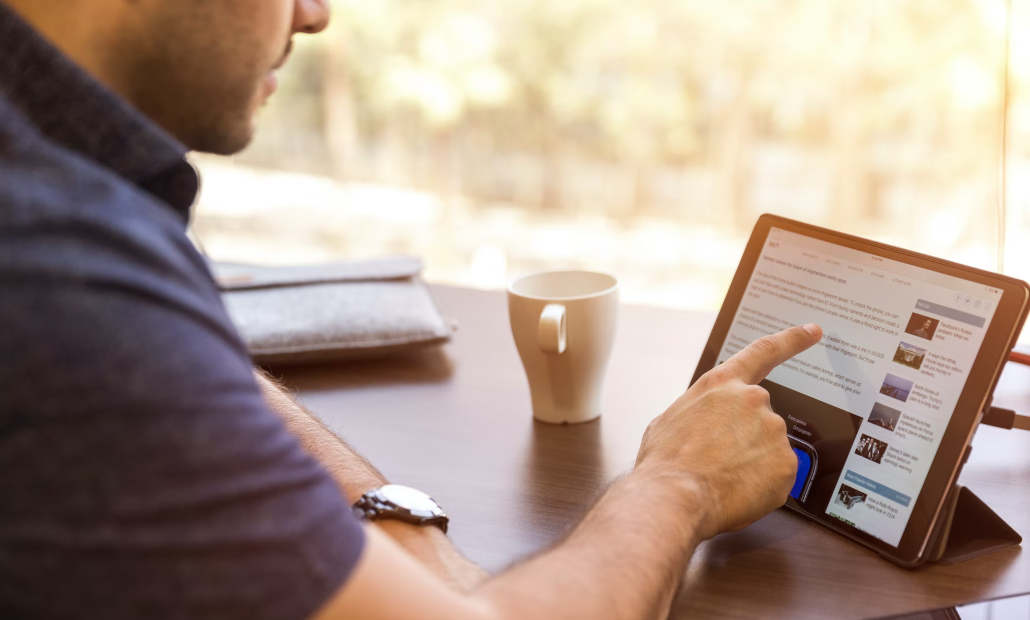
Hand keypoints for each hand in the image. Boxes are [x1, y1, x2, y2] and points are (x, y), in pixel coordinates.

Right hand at [634, 324, 821, 539]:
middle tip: (718, 463)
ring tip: (721, 478)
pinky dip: (761, 486)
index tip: (813, 331)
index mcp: (722, 384)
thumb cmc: (665, 461)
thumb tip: (706, 426)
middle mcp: (753, 400)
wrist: (674, 496)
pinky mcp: (787, 463)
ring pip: (769, 450)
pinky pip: (778, 476)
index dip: (792, 340)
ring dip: (752, 464)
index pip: (764, 352)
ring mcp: (773, 430)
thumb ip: (701, 412)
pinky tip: (736, 491)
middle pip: (760, 419)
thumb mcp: (671, 420)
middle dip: (745, 441)